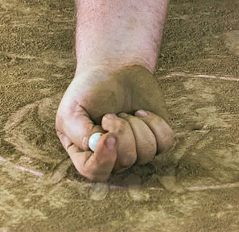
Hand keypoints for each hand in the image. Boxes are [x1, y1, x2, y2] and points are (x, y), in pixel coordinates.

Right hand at [55, 64, 174, 181]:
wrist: (115, 68)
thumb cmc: (90, 89)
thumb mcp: (73, 108)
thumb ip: (79, 132)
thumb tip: (98, 147)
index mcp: (86, 154)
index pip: (95, 172)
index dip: (104, 159)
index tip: (110, 136)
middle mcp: (111, 157)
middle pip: (125, 162)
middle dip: (122, 131)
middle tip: (113, 113)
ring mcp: (135, 149)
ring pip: (146, 153)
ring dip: (137, 126)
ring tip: (126, 112)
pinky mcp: (154, 137)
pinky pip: (165, 143)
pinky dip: (156, 124)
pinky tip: (142, 112)